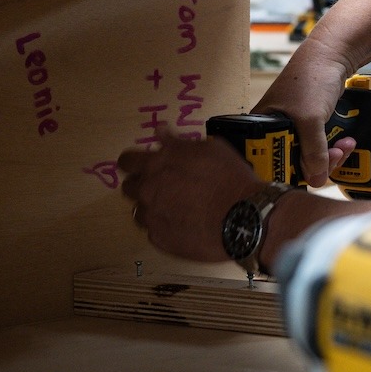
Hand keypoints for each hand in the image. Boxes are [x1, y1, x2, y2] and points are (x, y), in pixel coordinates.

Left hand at [118, 128, 264, 262]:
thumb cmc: (230, 179)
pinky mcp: (161, 240)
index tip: (140, 164)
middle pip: (128, 188)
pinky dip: (166, 227)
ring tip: (176, 208)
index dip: (133, 162)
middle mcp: (148, 190)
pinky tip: (184, 224)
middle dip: (142, 184)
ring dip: (152, 207)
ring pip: (140, 211)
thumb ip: (177, 142)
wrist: (244, 218)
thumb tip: (161, 131)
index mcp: (157, 164)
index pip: (126, 161)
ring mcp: (152, 217)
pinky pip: (154, 231)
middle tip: (163, 186)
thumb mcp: (209, 149)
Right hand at [252, 45, 353, 186]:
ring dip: (329, 156)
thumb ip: (313, 151)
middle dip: (317, 164)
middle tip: (334, 156)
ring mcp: (291, 128)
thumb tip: (316, 179)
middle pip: (291, 163)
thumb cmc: (310, 78)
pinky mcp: (307, 126)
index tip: (313, 170)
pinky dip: (332, 148)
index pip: (270, 163)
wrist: (331, 55)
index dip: (292, 171)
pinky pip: (317, 146)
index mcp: (260, 128)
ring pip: (307, 157)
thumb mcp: (310, 119)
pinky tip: (346, 142)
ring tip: (344, 147)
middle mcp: (272, 130)